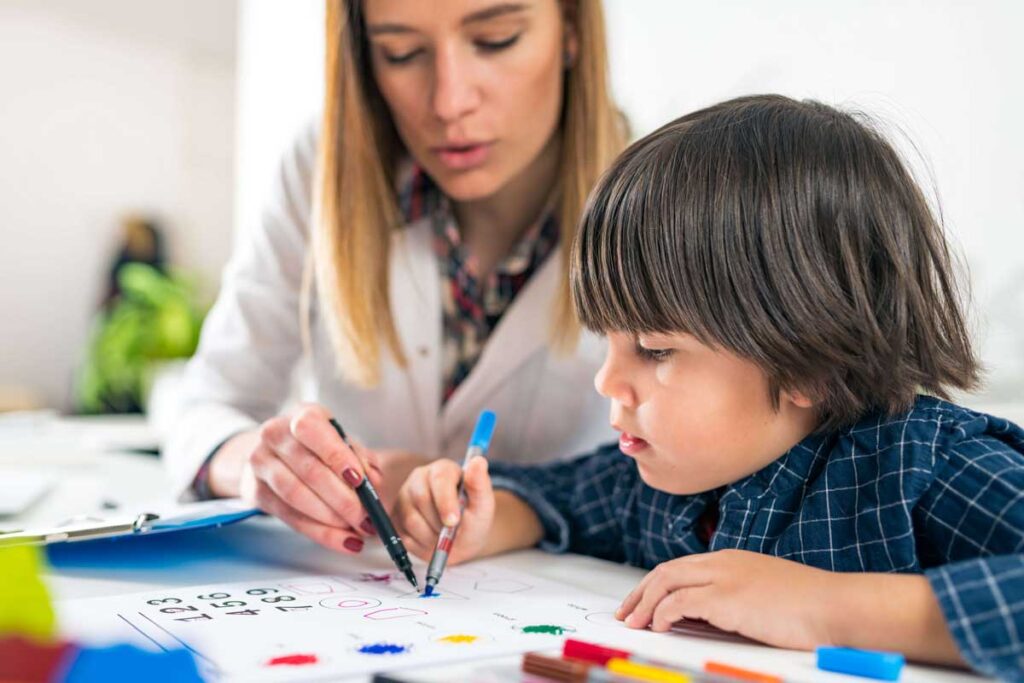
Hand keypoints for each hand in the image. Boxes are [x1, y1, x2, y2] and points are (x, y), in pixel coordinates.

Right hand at [222, 404, 383, 554]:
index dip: (337, 456)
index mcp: (301, 415)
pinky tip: (341, 540)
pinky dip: (319, 532)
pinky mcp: (254, 491)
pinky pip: (289, 517)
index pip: (312, 430)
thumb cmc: (315, 445)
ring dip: (330, 520)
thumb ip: (360, 457)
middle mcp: (275, 435)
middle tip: (366, 518)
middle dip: (342, 499)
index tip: (361, 481)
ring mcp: (260, 463)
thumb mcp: (339, 440)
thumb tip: (374, 481)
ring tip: (356, 531)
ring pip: (295, 496)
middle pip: (309, 470)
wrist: (271, 450)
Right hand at [393, 456, 495, 564]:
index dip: (445, 501)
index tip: (453, 521)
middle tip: (452, 532)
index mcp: (443, 469)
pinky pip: (404, 536)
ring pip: (411, 520)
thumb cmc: (474, 520)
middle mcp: (419, 479)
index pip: (439, 478)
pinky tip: (432, 539)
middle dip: (439, 522)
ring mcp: (404, 497)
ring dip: (431, 536)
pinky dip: (421, 544)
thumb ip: (480, 484)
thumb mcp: (483, 504)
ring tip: (444, 535)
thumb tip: (479, 461)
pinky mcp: (395, 517)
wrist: (462, 542)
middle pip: (421, 499)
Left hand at [616, 549, 837, 649]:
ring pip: (666, 581)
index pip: (681, 568)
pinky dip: (662, 613)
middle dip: (640, 592)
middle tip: (625, 613)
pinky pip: (679, 602)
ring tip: (633, 623)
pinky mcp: (727, 598)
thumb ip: (735, 599)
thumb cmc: (811, 607)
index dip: (655, 585)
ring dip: (644, 604)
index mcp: (731, 560)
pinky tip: (657, 627)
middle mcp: (723, 563)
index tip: (641, 604)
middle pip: (666, 571)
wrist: (837, 606)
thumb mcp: (765, 595)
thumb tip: (706, 618)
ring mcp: (724, 578)